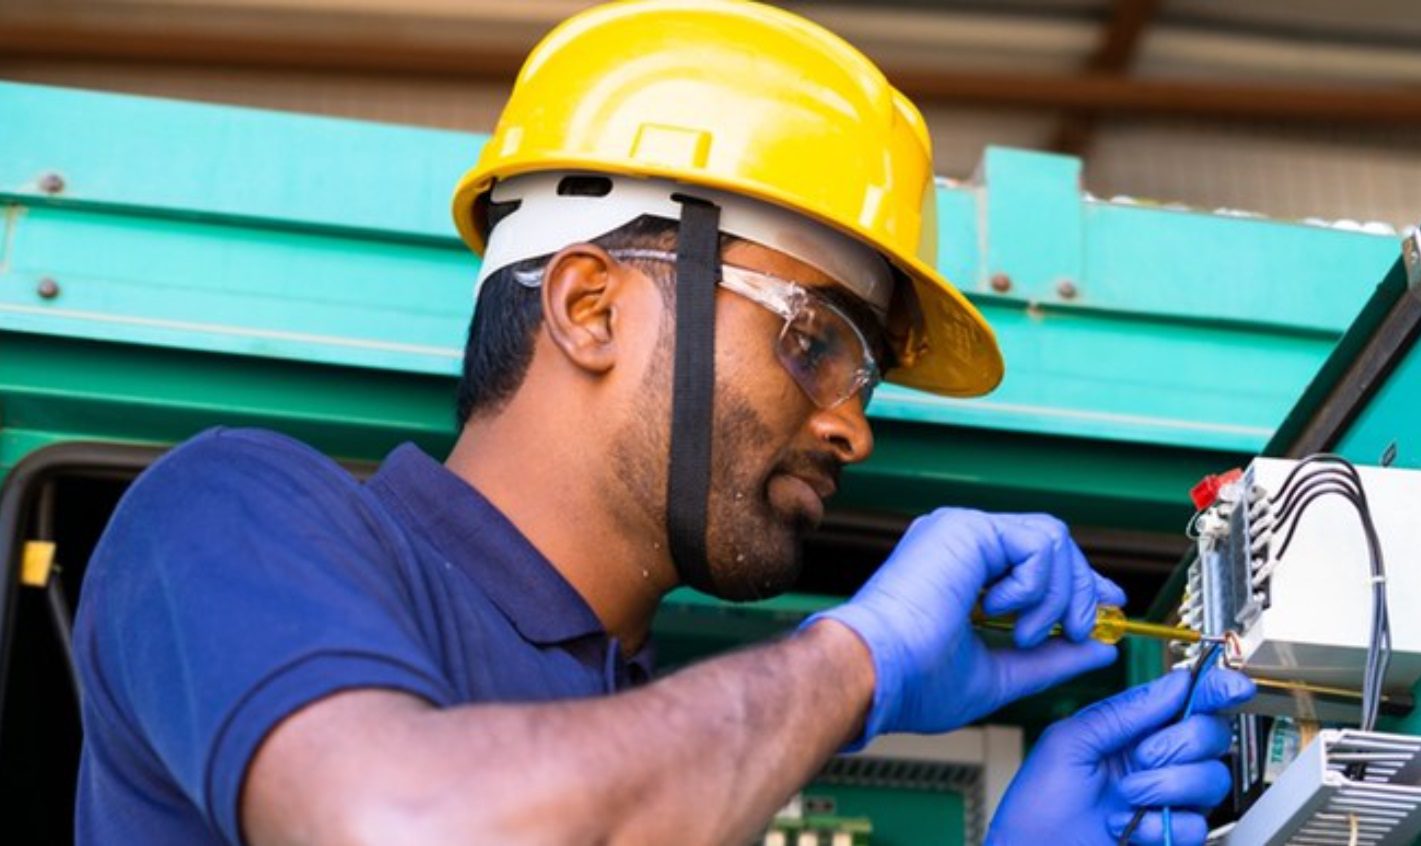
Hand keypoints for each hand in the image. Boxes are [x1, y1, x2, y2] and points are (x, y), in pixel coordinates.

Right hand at [805, 508, 1124, 742]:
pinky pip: (1040, 543)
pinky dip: (1037, 585)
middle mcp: (961, 543)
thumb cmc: (912, 680)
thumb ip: (1052, 657)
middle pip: (1053, 543)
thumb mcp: (1001, 671)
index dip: (1079, 581)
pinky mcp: (967, 527)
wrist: (875, 672)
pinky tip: (1003, 611)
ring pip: (1053, 540)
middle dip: (1080, 590)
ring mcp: (962, 530)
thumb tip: (1099, 648)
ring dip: (1057, 594)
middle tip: (1077, 630)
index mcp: (962, 571)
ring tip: (1028, 633)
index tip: (1108, 609)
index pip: (1036, 558)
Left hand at [986, 666, 1255, 845]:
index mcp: (1132, 729)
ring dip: (1167, 786)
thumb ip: (1123, 712)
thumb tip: (1176, 683)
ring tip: (1125, 797)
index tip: (1234, 685)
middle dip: (1180, 743)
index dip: (1215, 689)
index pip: (1186, 701)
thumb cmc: (1039, 802)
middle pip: (1212, 735)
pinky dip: (1162, 825)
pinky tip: (1127, 826)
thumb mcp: (1071, 742)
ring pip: (1213, 779)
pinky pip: (1198, 824)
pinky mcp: (1172, 835)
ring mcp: (1168, 799)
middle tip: (1139, 758)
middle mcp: (1158, 760)